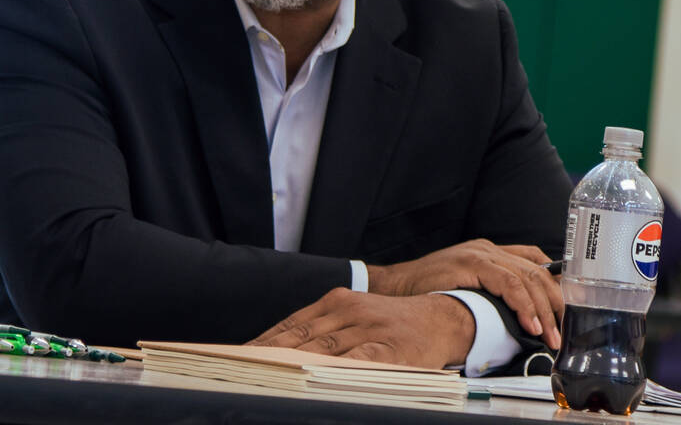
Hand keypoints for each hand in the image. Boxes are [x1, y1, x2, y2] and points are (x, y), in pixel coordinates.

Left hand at [248, 288, 474, 368]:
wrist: (442, 318)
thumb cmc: (392, 324)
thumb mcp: (356, 317)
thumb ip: (324, 330)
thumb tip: (285, 352)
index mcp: (337, 301)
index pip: (291, 324)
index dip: (263, 340)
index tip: (238, 355)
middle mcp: (349, 311)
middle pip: (300, 337)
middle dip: (269, 354)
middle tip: (242, 368)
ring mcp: (369, 329)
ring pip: (323, 349)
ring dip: (293, 364)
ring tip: (268, 377)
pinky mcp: (389, 350)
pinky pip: (359, 361)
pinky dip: (337, 370)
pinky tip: (317, 379)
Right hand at [367, 239, 561, 349]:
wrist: (396, 286)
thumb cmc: (430, 292)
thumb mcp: (467, 287)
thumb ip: (491, 292)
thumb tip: (525, 318)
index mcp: (490, 251)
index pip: (535, 259)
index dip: (555, 283)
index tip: (565, 310)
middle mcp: (488, 248)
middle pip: (537, 272)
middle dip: (555, 304)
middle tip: (561, 332)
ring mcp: (479, 254)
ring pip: (527, 278)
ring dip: (543, 310)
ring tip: (549, 335)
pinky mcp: (470, 264)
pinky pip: (508, 283)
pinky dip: (523, 305)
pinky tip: (529, 324)